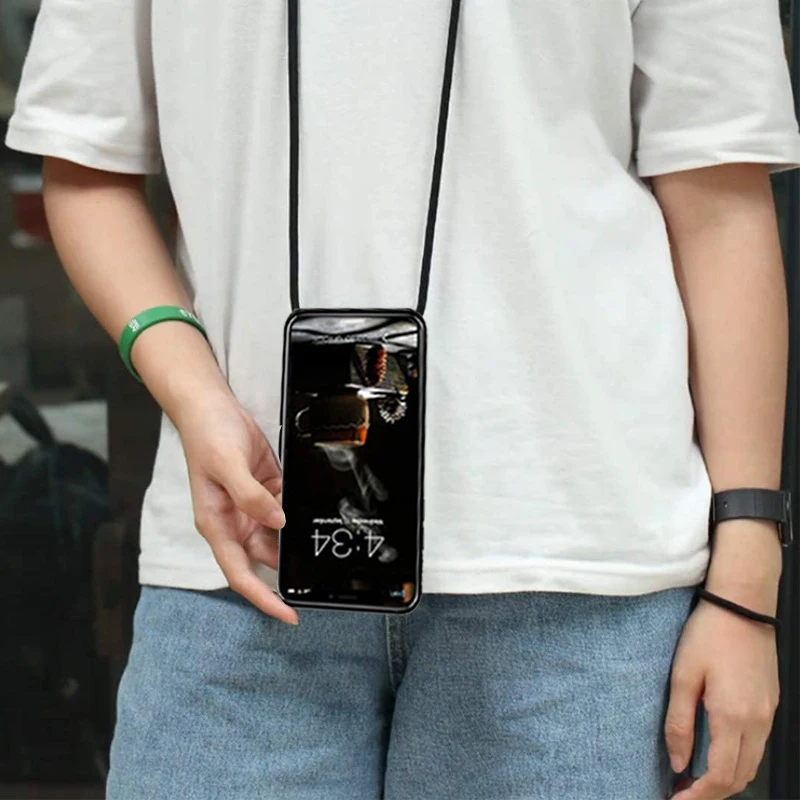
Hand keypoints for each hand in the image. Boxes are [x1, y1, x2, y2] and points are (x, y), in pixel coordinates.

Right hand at [176, 390, 297, 624]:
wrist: (211, 406)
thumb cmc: (206, 436)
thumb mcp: (227, 466)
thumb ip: (251, 497)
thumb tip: (277, 523)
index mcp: (218, 524)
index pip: (240, 573)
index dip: (263, 598)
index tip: (287, 614)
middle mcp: (235, 521)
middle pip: (265, 558)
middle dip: (289, 567)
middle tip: (319, 578)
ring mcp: (252, 506)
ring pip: (279, 534)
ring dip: (296, 538)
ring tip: (321, 544)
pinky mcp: (267, 489)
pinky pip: (287, 509)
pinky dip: (298, 512)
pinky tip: (313, 514)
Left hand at [665, 599, 777, 798]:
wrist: (742, 606)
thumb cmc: (708, 635)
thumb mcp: (683, 676)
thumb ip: (679, 722)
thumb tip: (679, 763)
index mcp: (732, 717)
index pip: (720, 776)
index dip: (698, 796)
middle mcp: (757, 721)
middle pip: (740, 777)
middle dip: (713, 793)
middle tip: (684, 792)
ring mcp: (768, 713)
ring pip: (752, 763)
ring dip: (727, 778)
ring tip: (696, 777)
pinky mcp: (771, 703)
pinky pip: (758, 744)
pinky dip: (739, 759)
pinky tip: (717, 752)